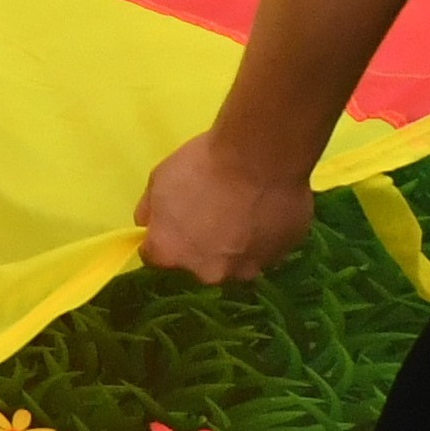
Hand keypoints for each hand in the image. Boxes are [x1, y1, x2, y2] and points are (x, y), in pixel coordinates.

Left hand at [135, 126, 316, 285]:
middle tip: (213, 215)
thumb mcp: (159, 179)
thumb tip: (150, 224)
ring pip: (236, 263)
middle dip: (202, 247)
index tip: (175, 223)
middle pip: (199, 266)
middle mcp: (208, 273)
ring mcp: (247, 269)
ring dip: (235, 246)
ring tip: (245, 213)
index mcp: (171, 255)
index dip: (164, 239)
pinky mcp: (279, 258)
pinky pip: (267, 252)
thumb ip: (150, 210)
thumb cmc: (203, 165)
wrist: (261, 157)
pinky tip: (267, 212)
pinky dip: (264, 238)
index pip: (156, 258)